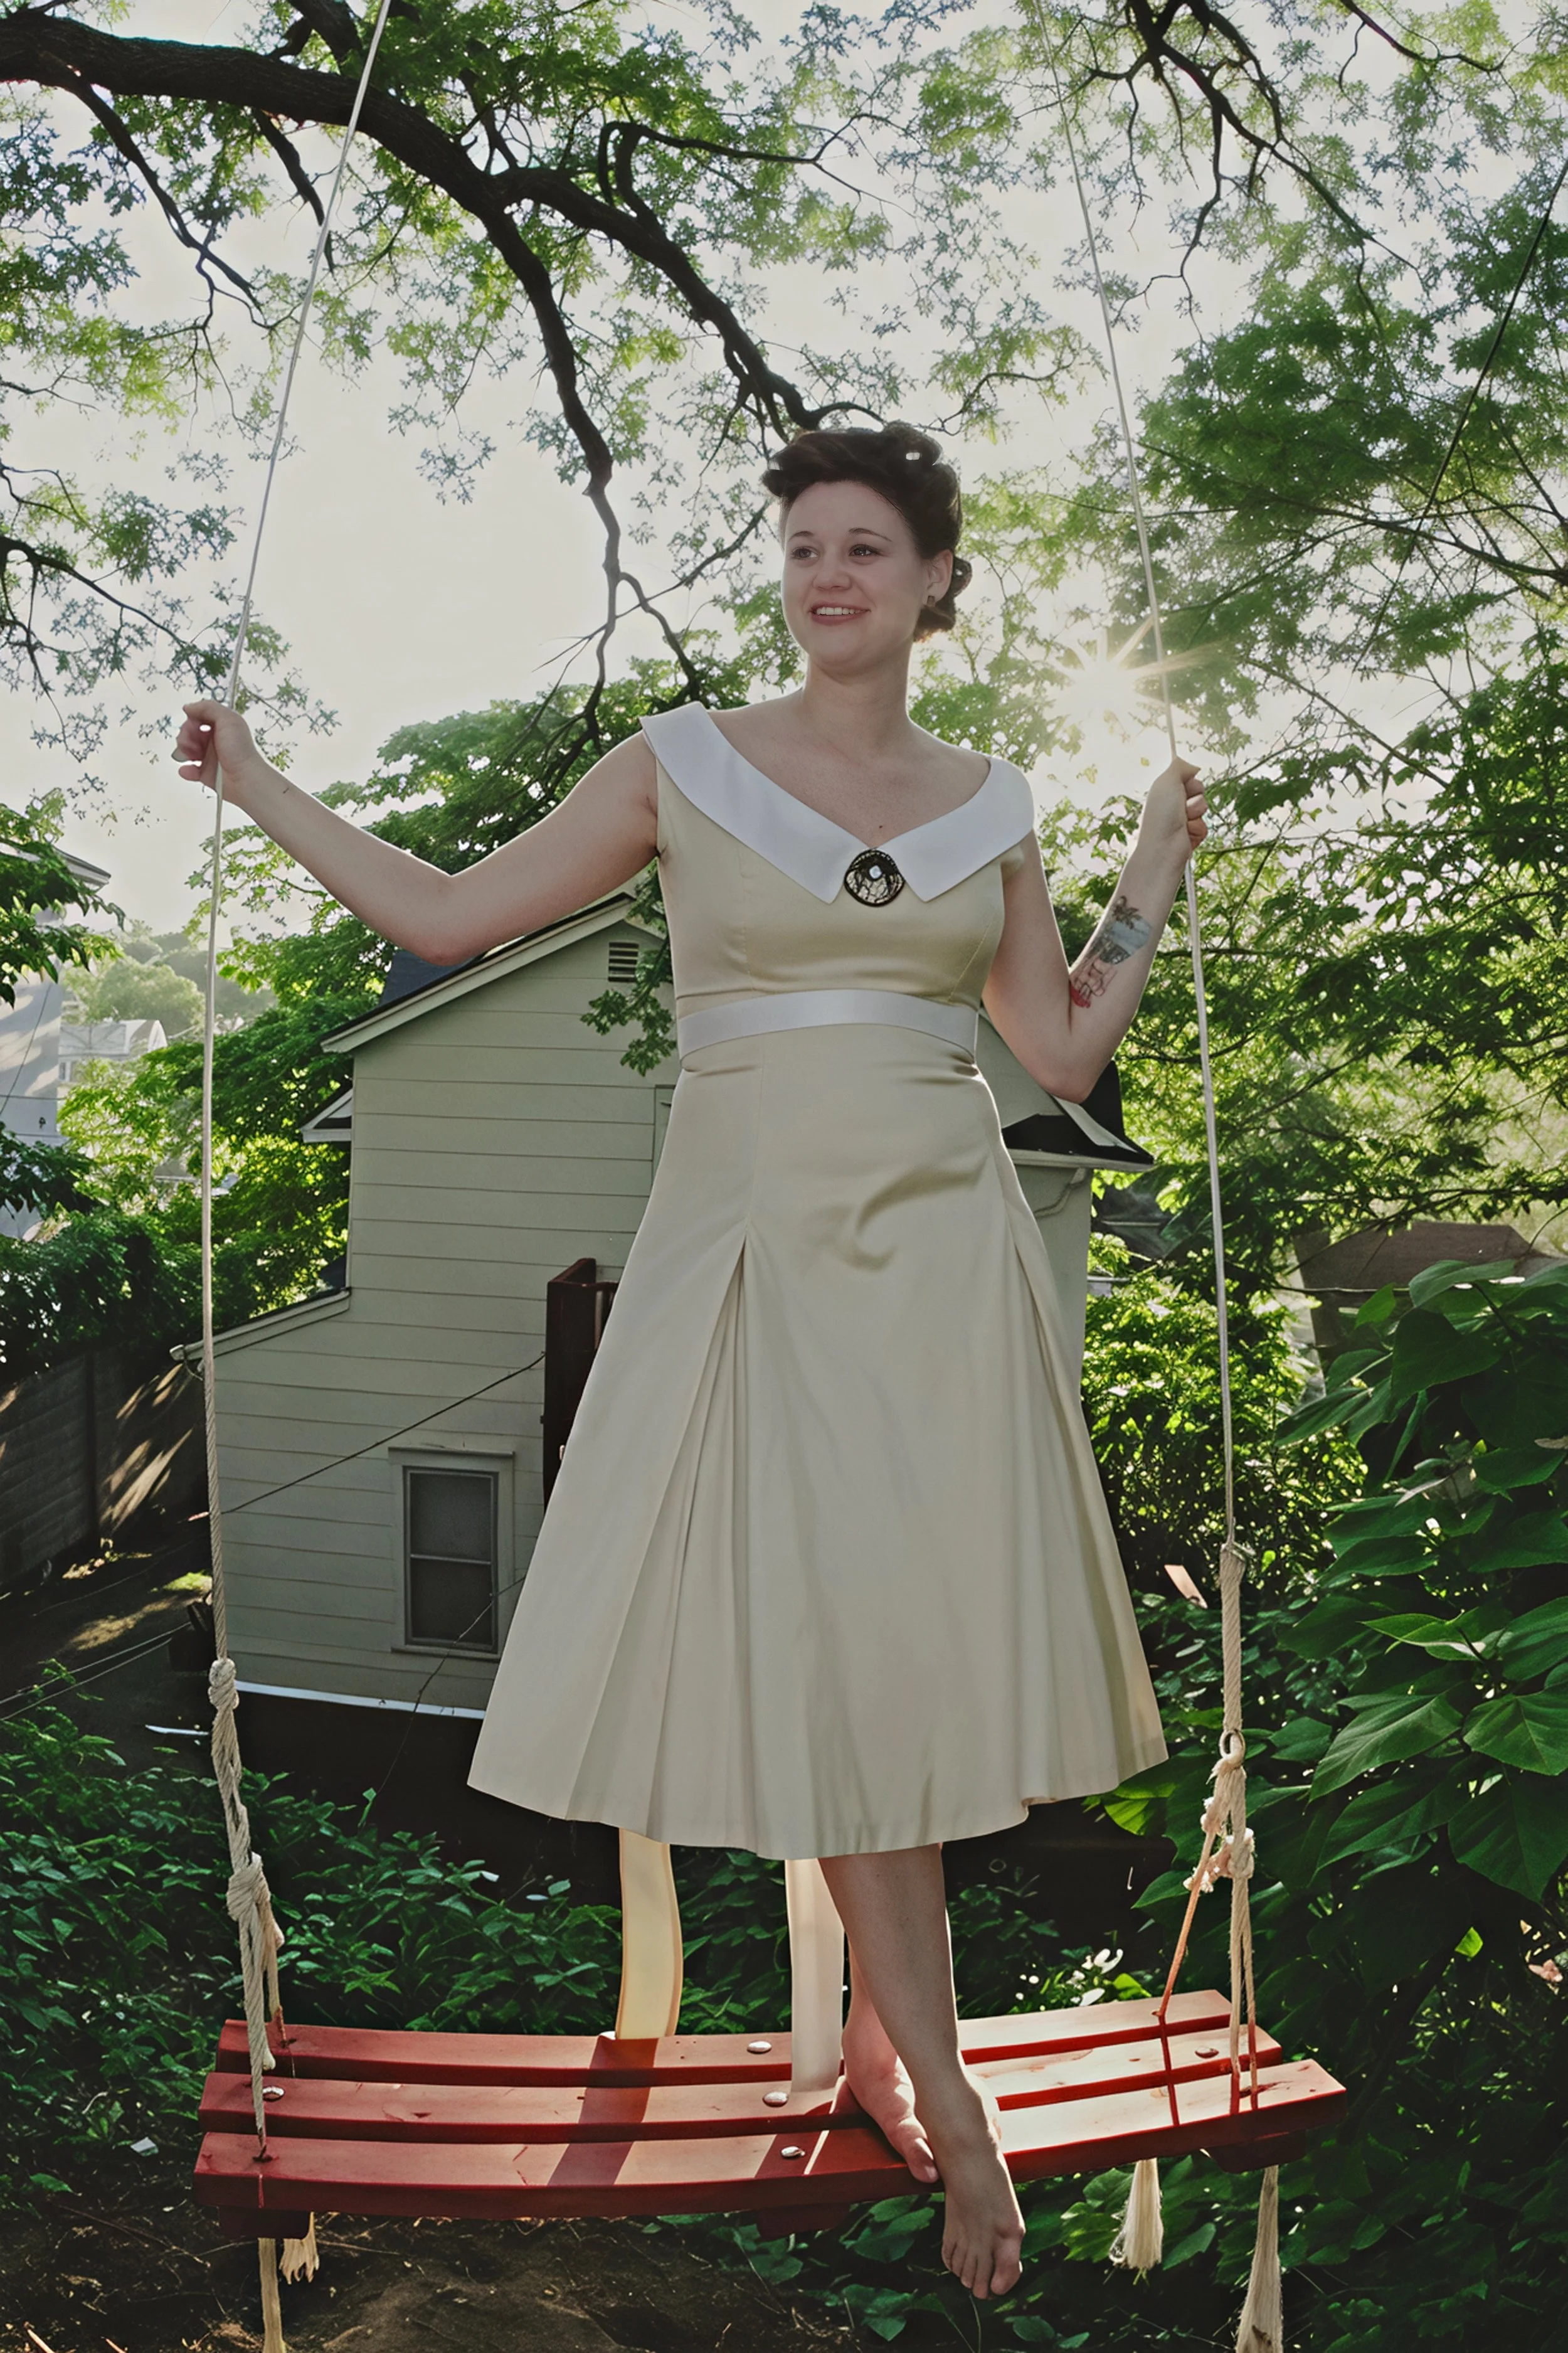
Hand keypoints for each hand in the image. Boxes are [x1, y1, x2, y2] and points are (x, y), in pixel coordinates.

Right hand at [174, 701, 264, 802]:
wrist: (244, 779)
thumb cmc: (239, 750)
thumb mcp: (228, 719)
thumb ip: (208, 708)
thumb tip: (189, 707)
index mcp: (222, 726)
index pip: (200, 716)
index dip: (193, 718)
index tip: (193, 723)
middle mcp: (216, 740)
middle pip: (191, 732)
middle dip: (187, 735)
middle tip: (194, 742)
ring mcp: (211, 757)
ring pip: (188, 749)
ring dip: (184, 750)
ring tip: (192, 755)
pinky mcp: (207, 773)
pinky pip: (190, 770)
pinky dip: (186, 770)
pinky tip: (188, 769)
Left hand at [1139, 754, 1206, 870]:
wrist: (1163, 848)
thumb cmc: (1161, 815)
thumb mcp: (1166, 781)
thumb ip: (1179, 767)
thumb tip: (1192, 766)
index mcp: (1165, 790)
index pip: (1188, 778)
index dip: (1190, 782)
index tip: (1185, 786)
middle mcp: (1172, 804)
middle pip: (1198, 791)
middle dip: (1195, 797)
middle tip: (1182, 805)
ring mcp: (1181, 820)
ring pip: (1203, 808)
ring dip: (1196, 813)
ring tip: (1183, 821)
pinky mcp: (1190, 835)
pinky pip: (1204, 826)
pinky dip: (1198, 828)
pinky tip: (1186, 834)